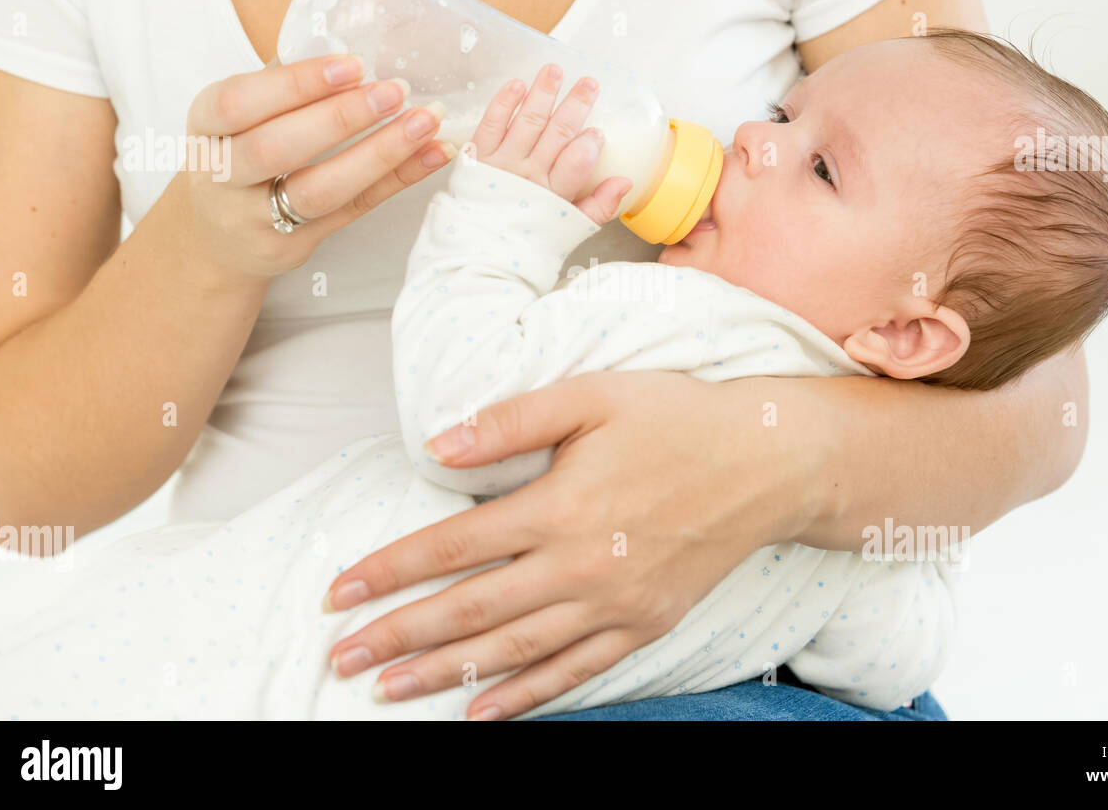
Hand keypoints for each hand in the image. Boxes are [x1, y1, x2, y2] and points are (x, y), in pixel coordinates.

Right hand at [172, 54, 457, 279]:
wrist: (214, 238)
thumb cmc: (239, 155)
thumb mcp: (241, 116)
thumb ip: (285, 85)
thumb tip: (355, 38)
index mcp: (206, 126)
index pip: (240, 102)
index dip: (296, 83)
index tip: (351, 64)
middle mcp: (222, 175)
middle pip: (277, 149)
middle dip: (340, 118)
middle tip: (395, 91)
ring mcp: (256, 218)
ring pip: (319, 190)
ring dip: (379, 155)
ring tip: (425, 123)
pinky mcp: (294, 246)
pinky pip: (353, 211)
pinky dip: (397, 181)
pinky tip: (432, 155)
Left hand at [322, 370, 816, 719]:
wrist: (769, 462)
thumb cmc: (676, 418)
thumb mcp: (592, 395)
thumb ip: (511, 420)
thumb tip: (437, 444)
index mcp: (561, 505)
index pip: (452, 548)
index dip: (389, 571)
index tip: (339, 592)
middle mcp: (581, 566)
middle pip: (469, 611)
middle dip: (397, 635)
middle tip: (340, 657)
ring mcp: (614, 604)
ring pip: (512, 652)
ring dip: (442, 673)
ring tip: (387, 689)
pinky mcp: (643, 625)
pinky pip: (574, 672)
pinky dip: (524, 696)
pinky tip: (480, 711)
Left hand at [468, 62, 631, 224]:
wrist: (480, 249)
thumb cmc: (527, 238)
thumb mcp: (568, 229)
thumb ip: (599, 206)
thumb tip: (625, 182)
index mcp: (554, 194)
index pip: (577, 162)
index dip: (589, 144)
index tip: (597, 132)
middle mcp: (529, 175)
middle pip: (556, 133)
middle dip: (575, 105)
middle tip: (589, 83)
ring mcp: (503, 163)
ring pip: (527, 121)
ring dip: (542, 93)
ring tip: (554, 70)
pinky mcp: (478, 156)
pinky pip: (491, 124)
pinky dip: (503, 103)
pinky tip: (517, 84)